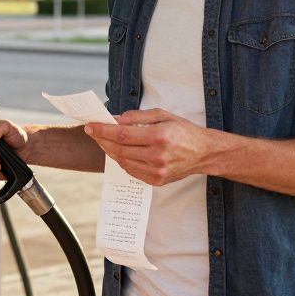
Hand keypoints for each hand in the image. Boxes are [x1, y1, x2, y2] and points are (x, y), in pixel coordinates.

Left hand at [84, 108, 212, 185]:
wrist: (204, 153)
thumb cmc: (184, 131)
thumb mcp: (163, 115)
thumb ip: (137, 116)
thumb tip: (115, 118)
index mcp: (159, 137)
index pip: (122, 134)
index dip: (103, 130)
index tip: (90, 126)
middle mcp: (157, 156)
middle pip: (119, 149)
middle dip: (102, 139)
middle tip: (92, 132)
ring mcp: (157, 171)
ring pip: (123, 161)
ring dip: (109, 150)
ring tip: (103, 140)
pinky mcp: (156, 181)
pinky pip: (131, 171)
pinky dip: (121, 160)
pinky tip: (118, 151)